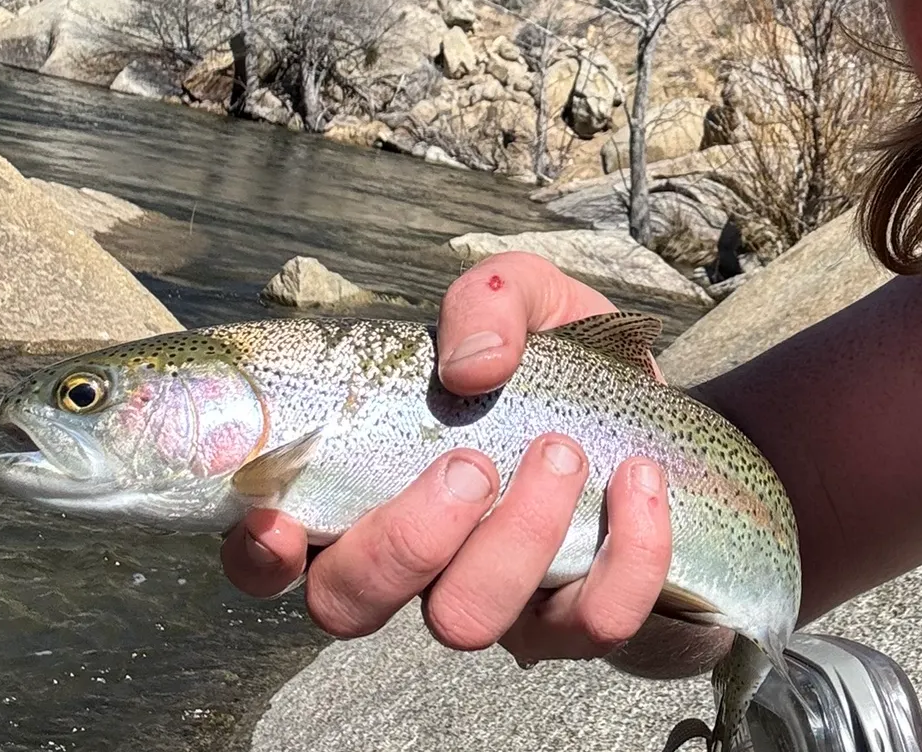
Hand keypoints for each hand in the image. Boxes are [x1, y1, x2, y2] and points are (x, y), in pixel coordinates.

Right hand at [221, 252, 676, 664]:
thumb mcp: (526, 297)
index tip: (280, 516)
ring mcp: (497, 602)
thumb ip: (485, 301)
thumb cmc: (564, 358)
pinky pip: (593, 624)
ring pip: (464, 622)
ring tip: (565, 453)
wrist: (663, 406)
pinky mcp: (582, 619)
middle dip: (404, 539)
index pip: (272, 553)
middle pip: (351, 605)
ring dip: (515, 535)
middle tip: (472, 462)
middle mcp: (418, 562)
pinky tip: (640, 480)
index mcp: (371, 486)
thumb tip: (469, 368)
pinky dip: (625, 551)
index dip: (257, 551)